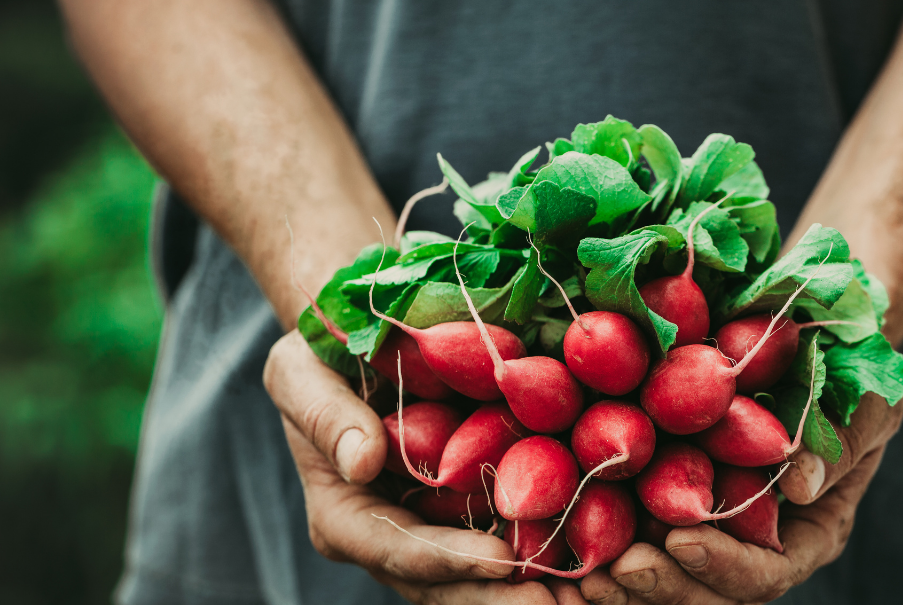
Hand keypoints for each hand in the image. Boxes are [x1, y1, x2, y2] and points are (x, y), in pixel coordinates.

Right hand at [264, 330, 566, 604]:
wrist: (360, 339)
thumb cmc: (321, 354)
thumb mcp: (301, 371)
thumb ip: (325, 415)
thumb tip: (361, 462)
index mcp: (343, 515)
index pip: (395, 549)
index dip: (447, 559)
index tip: (500, 559)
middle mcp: (388, 537)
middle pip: (442, 583)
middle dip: (495, 597)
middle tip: (552, 604)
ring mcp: (431, 529)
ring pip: (477, 578)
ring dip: (525, 590)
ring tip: (577, 595)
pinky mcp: (468, 510)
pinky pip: (505, 538)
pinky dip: (542, 551)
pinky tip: (587, 555)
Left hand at [580, 393, 902, 604]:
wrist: (803, 332)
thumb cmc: (849, 368)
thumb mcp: (866, 398)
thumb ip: (842, 442)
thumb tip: (801, 483)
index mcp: (803, 531)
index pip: (764, 572)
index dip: (723, 566)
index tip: (682, 538)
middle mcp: (750, 540)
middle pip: (704, 591)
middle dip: (661, 586)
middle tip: (615, 571)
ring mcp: (702, 520)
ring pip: (661, 573)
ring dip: (619, 579)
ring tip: (581, 571)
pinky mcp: (656, 493)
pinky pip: (625, 525)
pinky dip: (593, 534)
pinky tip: (558, 529)